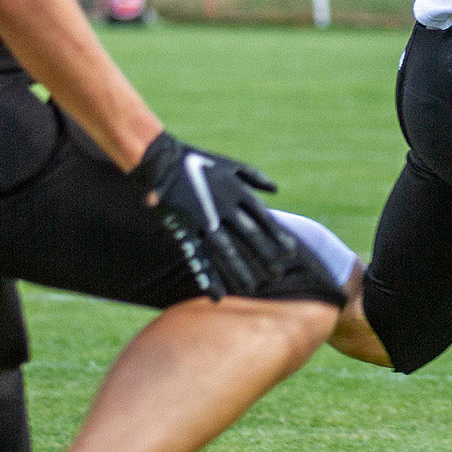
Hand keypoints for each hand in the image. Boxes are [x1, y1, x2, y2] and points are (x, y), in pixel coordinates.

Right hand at [132, 132, 296, 296]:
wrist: (161, 157)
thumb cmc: (197, 160)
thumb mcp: (230, 164)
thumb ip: (254, 177)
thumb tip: (275, 190)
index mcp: (236, 191)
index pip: (263, 218)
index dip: (277, 236)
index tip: (291, 252)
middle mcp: (224, 206)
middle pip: (249, 236)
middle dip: (264, 255)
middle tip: (278, 275)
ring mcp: (204, 218)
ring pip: (226, 249)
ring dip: (239, 270)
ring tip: (252, 288)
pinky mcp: (183, 227)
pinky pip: (198, 255)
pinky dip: (208, 276)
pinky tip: (217, 294)